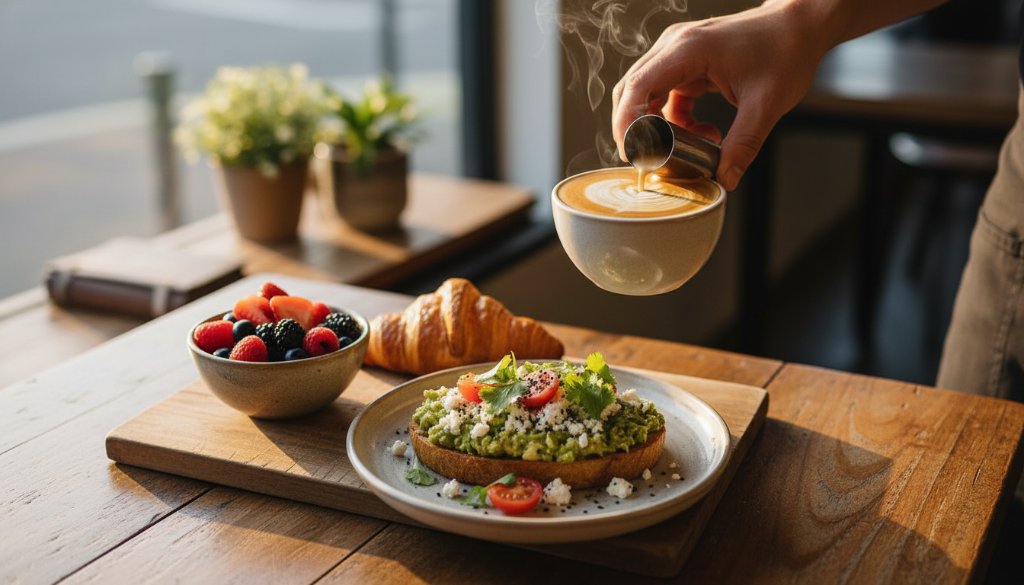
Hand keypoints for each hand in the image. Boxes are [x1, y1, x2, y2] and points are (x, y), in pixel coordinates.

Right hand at [612, 3, 829, 190]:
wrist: (799, 26)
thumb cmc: (785, 51)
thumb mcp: (766, 104)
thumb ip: (743, 144)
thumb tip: (726, 179)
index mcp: (689, 49)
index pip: (638, 87)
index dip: (627, 123)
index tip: (631, 153)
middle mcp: (676, 45)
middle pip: (633, 90)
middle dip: (636, 129)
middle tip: (650, 159)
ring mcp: (679, 52)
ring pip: (646, 93)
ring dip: (657, 125)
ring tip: (685, 146)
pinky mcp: (687, 61)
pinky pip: (665, 94)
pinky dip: (673, 119)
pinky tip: (700, 130)